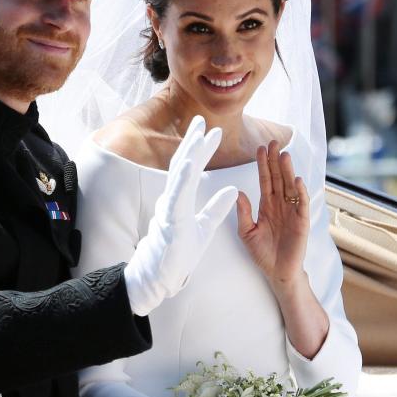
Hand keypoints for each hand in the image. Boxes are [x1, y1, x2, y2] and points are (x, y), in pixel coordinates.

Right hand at [123, 115, 237, 315]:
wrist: (162, 277)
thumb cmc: (179, 254)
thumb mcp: (204, 228)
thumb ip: (217, 208)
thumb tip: (234, 190)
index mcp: (180, 200)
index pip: (192, 169)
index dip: (200, 150)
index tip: (212, 132)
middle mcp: (172, 200)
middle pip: (182, 165)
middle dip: (192, 142)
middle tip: (201, 120)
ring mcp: (169, 209)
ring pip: (179, 176)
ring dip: (189, 154)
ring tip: (198, 135)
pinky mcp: (170, 221)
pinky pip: (177, 196)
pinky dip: (183, 178)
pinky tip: (189, 163)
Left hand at [236, 143, 308, 293]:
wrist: (277, 272)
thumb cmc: (262, 253)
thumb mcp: (247, 232)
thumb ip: (243, 213)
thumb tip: (238, 192)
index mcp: (266, 205)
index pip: (265, 180)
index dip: (263, 164)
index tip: (259, 148)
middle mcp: (280, 205)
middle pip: (278, 178)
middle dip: (275, 160)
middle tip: (273, 142)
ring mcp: (292, 211)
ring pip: (290, 186)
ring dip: (288, 171)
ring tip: (284, 155)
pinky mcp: (302, 222)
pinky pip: (301, 204)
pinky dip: (300, 192)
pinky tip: (297, 180)